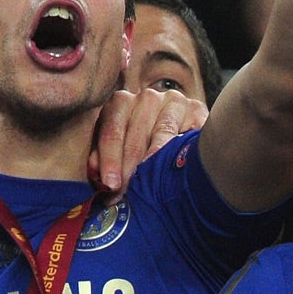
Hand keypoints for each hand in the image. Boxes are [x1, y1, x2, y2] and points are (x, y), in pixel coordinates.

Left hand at [86, 86, 206, 197]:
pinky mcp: (197, 110)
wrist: (183, 124)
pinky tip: (178, 170)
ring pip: (161, 135)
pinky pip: (188, 135)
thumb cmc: (144, 137)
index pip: (111, 132)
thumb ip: (104, 156)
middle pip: (135, 137)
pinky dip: (183, 153)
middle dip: (130, 170)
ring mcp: (173, 101)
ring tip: (152, 187)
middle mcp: (146, 98)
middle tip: (130, 196)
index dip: (110, 161)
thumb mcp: (120, 143)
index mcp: (120, 102)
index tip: (110, 185)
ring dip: (155, 164)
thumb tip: (95, 175)